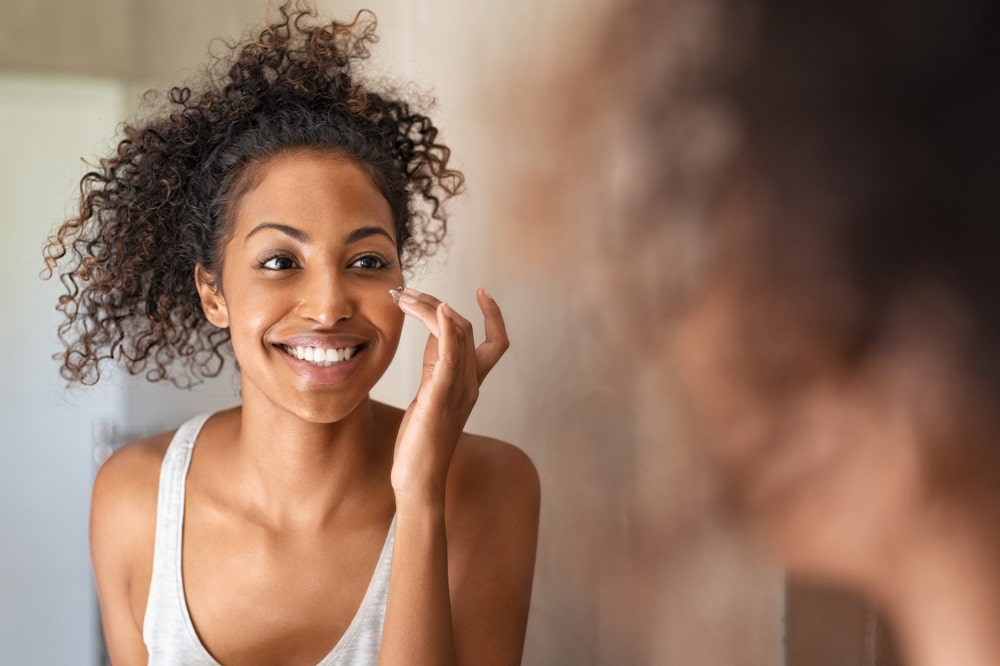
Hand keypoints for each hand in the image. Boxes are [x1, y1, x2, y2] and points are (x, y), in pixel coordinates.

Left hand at [391, 287, 508, 503]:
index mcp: (471, 384)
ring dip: (432, 308)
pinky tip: (438, 310)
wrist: (418, 479)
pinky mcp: (440, 396)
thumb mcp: (430, 394)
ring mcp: (458, 390)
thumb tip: (433, 332)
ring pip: (457, 335)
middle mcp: (470, 384)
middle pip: (466, 329)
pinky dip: (446, 328)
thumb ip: (436, 364)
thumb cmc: (421, 441)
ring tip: (406, 297)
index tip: (482, 291)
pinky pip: (450, 355)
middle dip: (437, 303)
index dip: (494, 315)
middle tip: (407, 293)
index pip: (495, 342)